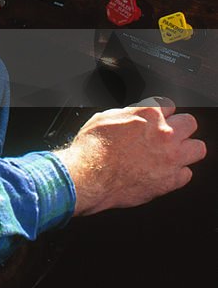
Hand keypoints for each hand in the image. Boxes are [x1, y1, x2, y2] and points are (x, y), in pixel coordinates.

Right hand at [54, 99, 205, 215]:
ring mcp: (170, 158)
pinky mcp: (169, 181)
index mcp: (149, 114)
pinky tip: (163, 172)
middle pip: (190, 123)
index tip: (157, 119)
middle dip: (180, 127)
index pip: (169, 105)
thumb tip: (133, 116)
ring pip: (198, 148)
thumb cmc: (92, 147)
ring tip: (173, 153)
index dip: (161, 113)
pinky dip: (177, 174)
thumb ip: (128, 115)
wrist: (89, 175)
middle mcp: (164, 134)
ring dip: (186, 149)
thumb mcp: (106, 117)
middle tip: (169, 135)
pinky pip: (186, 175)